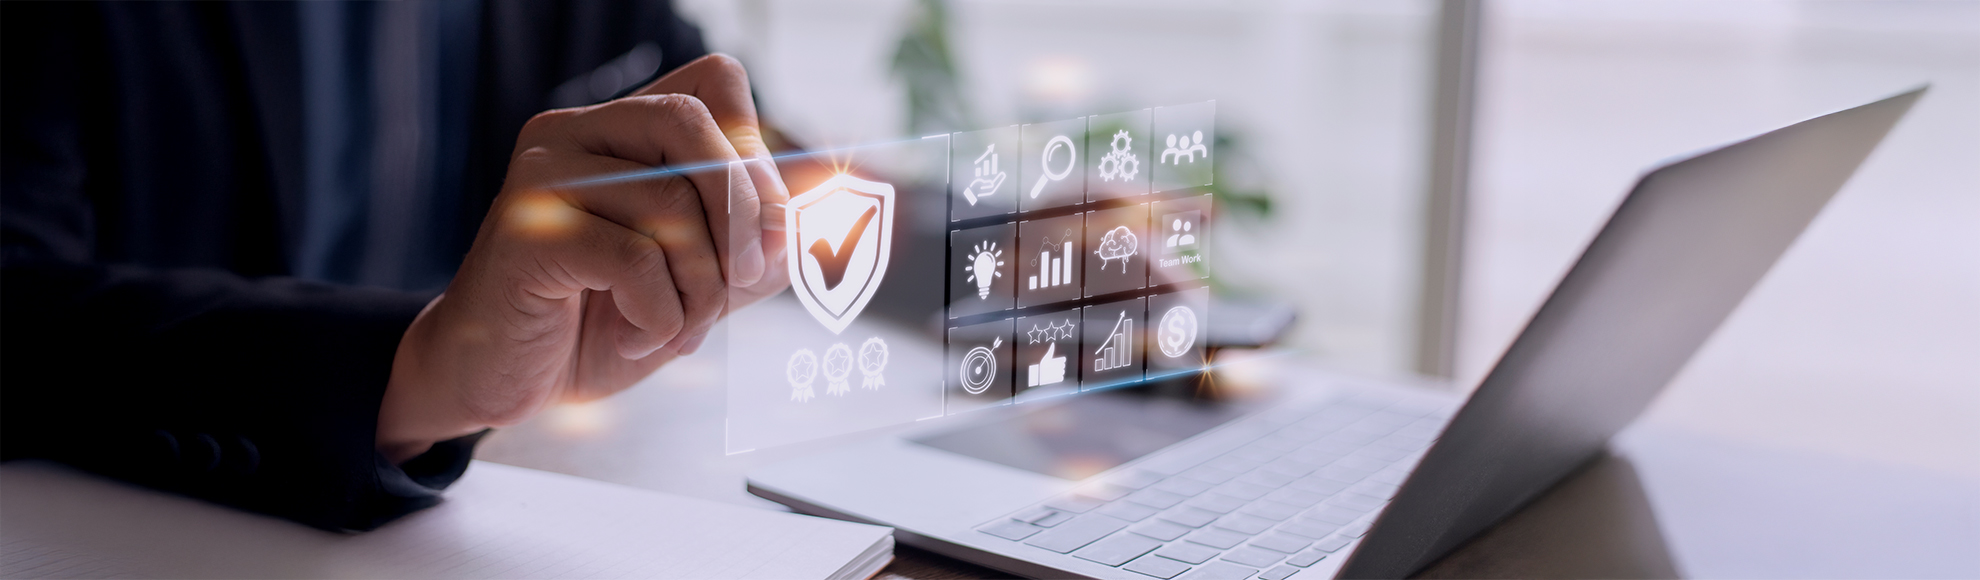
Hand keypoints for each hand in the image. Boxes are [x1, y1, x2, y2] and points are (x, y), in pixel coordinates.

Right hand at [377, 54, 791, 461]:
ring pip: (670, 202)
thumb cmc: (599, 324)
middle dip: (742, 216)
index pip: (716, 81)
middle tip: (741, 285)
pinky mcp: (524, 229)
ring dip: (699, 288)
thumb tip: (823, 214)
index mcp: (621, 130)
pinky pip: (632, 257)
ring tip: (677, 328)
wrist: (502, 380)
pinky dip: (657, 312)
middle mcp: (576, 132)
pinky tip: (636, 335)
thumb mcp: (701, 282)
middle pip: (695, 127)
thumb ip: (759, 246)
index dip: (759, 152)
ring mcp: (543, 174)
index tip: (769, 233)